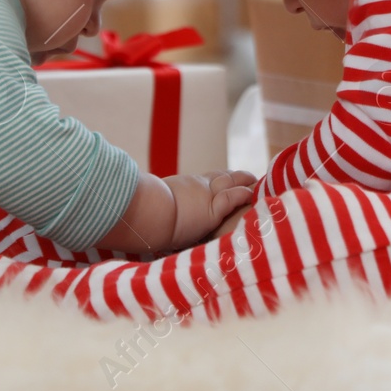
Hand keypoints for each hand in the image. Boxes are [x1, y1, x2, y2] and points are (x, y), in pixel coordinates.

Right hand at [96, 169, 256, 254]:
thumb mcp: (150, 202)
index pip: (207, 179)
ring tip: (260, 186)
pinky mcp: (211, 209)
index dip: (221, 179)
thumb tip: (130, 203)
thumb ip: (153, 204)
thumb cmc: (139, 209)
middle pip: (223, 178)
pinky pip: (233, 198)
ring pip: (233, 184)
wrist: (141, 213)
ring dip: (247, 184)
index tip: (231, 178)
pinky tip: (254, 194)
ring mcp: (205, 196)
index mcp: (184, 186)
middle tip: (252, 178)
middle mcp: (196, 187)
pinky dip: (245, 194)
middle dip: (238, 178)